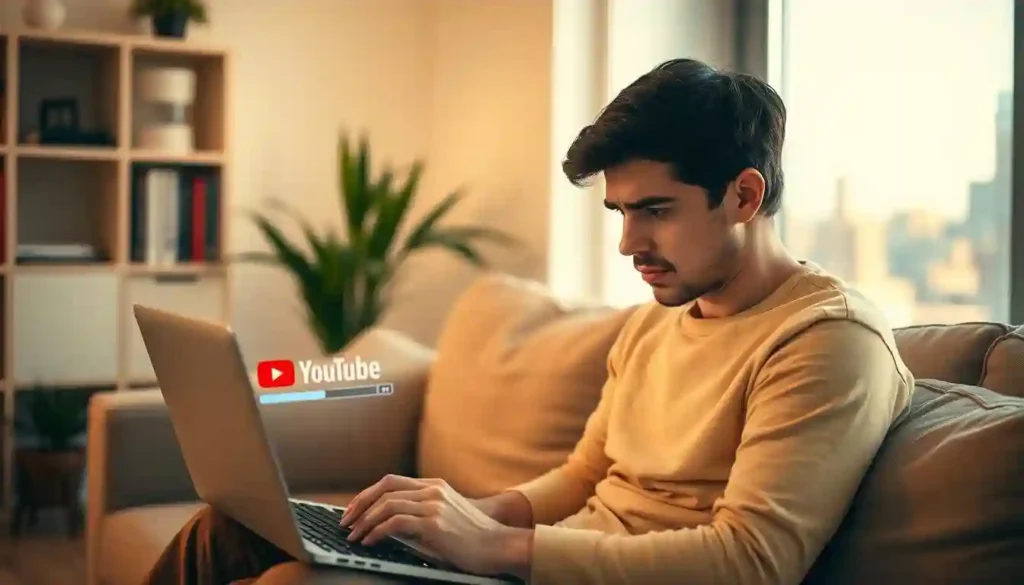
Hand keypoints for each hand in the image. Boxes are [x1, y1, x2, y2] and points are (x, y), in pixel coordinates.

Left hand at [339, 474, 530, 575]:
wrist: (499, 545)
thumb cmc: (473, 537)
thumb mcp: (446, 515)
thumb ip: (421, 512)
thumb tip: (387, 523)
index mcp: (433, 486)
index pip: (390, 482)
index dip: (367, 494)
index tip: (353, 510)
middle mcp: (432, 490)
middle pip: (384, 488)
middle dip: (359, 505)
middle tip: (345, 522)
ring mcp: (433, 505)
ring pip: (386, 505)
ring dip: (364, 521)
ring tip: (354, 536)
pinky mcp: (434, 523)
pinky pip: (395, 523)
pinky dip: (377, 532)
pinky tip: (370, 541)